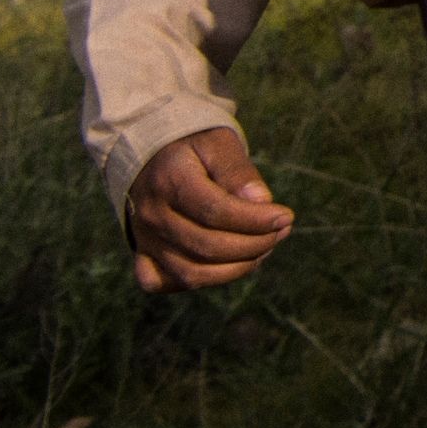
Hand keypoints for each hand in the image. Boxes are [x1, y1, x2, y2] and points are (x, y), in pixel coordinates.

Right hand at [126, 124, 293, 293]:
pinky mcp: (141, 253)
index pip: (215, 212)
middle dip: (254, 244)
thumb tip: (261, 202)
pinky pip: (161, 283)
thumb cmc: (195, 148)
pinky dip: (198, 281)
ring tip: (264, 248)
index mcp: (169, 180)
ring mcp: (143, 238)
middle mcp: (151, 215)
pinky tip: (228, 265)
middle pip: (207, 246)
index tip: (285, 216)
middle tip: (281, 231)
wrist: (153, 155)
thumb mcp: (219, 145)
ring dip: (236, 268)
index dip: (255, 220)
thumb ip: (238, 172)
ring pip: (190, 273)